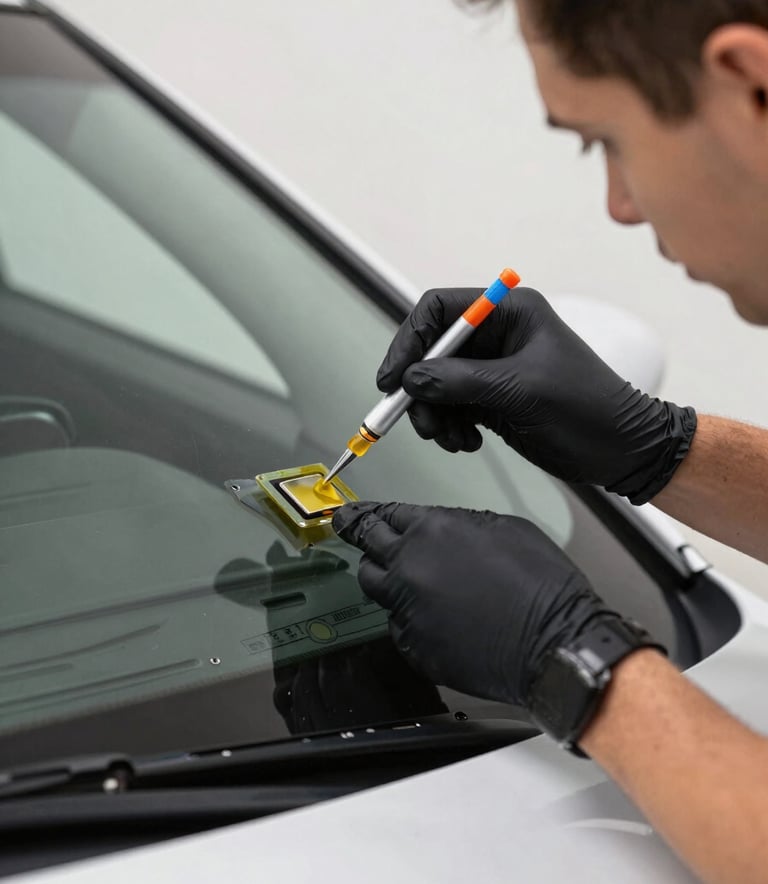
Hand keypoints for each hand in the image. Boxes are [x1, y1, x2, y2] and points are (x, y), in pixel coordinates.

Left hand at [333, 501, 624, 706]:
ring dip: (386, 579)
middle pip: (368, 548)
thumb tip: (442, 528)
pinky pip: (400, 626)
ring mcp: (408, 610)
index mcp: (431, 531)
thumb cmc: (542, 586)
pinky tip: (439, 619)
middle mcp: (409, 568)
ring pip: (377, 588)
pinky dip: (411, 618)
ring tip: (407, 580)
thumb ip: (461, 524)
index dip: (372, 514)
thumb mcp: (505, 528)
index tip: (354, 513)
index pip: (385, 515)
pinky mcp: (415, 646)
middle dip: (360, 538)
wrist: (555, 643)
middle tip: (350, 531)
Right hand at [377, 287, 695, 504]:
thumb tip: (411, 380)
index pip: (439, 310)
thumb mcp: (520, 391)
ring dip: (434, 414)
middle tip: (420, 420)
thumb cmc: (588, 409)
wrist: (620, 450)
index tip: (395, 378)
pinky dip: (449, 427)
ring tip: (450, 439)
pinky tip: (467, 442)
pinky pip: (450, 406)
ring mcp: (492, 368)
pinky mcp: (491, 398)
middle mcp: (497, 335)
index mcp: (509, 312)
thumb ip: (460, 382)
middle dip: (421, 388)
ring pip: (435, 384)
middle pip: (431, 351)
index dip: (410, 341)